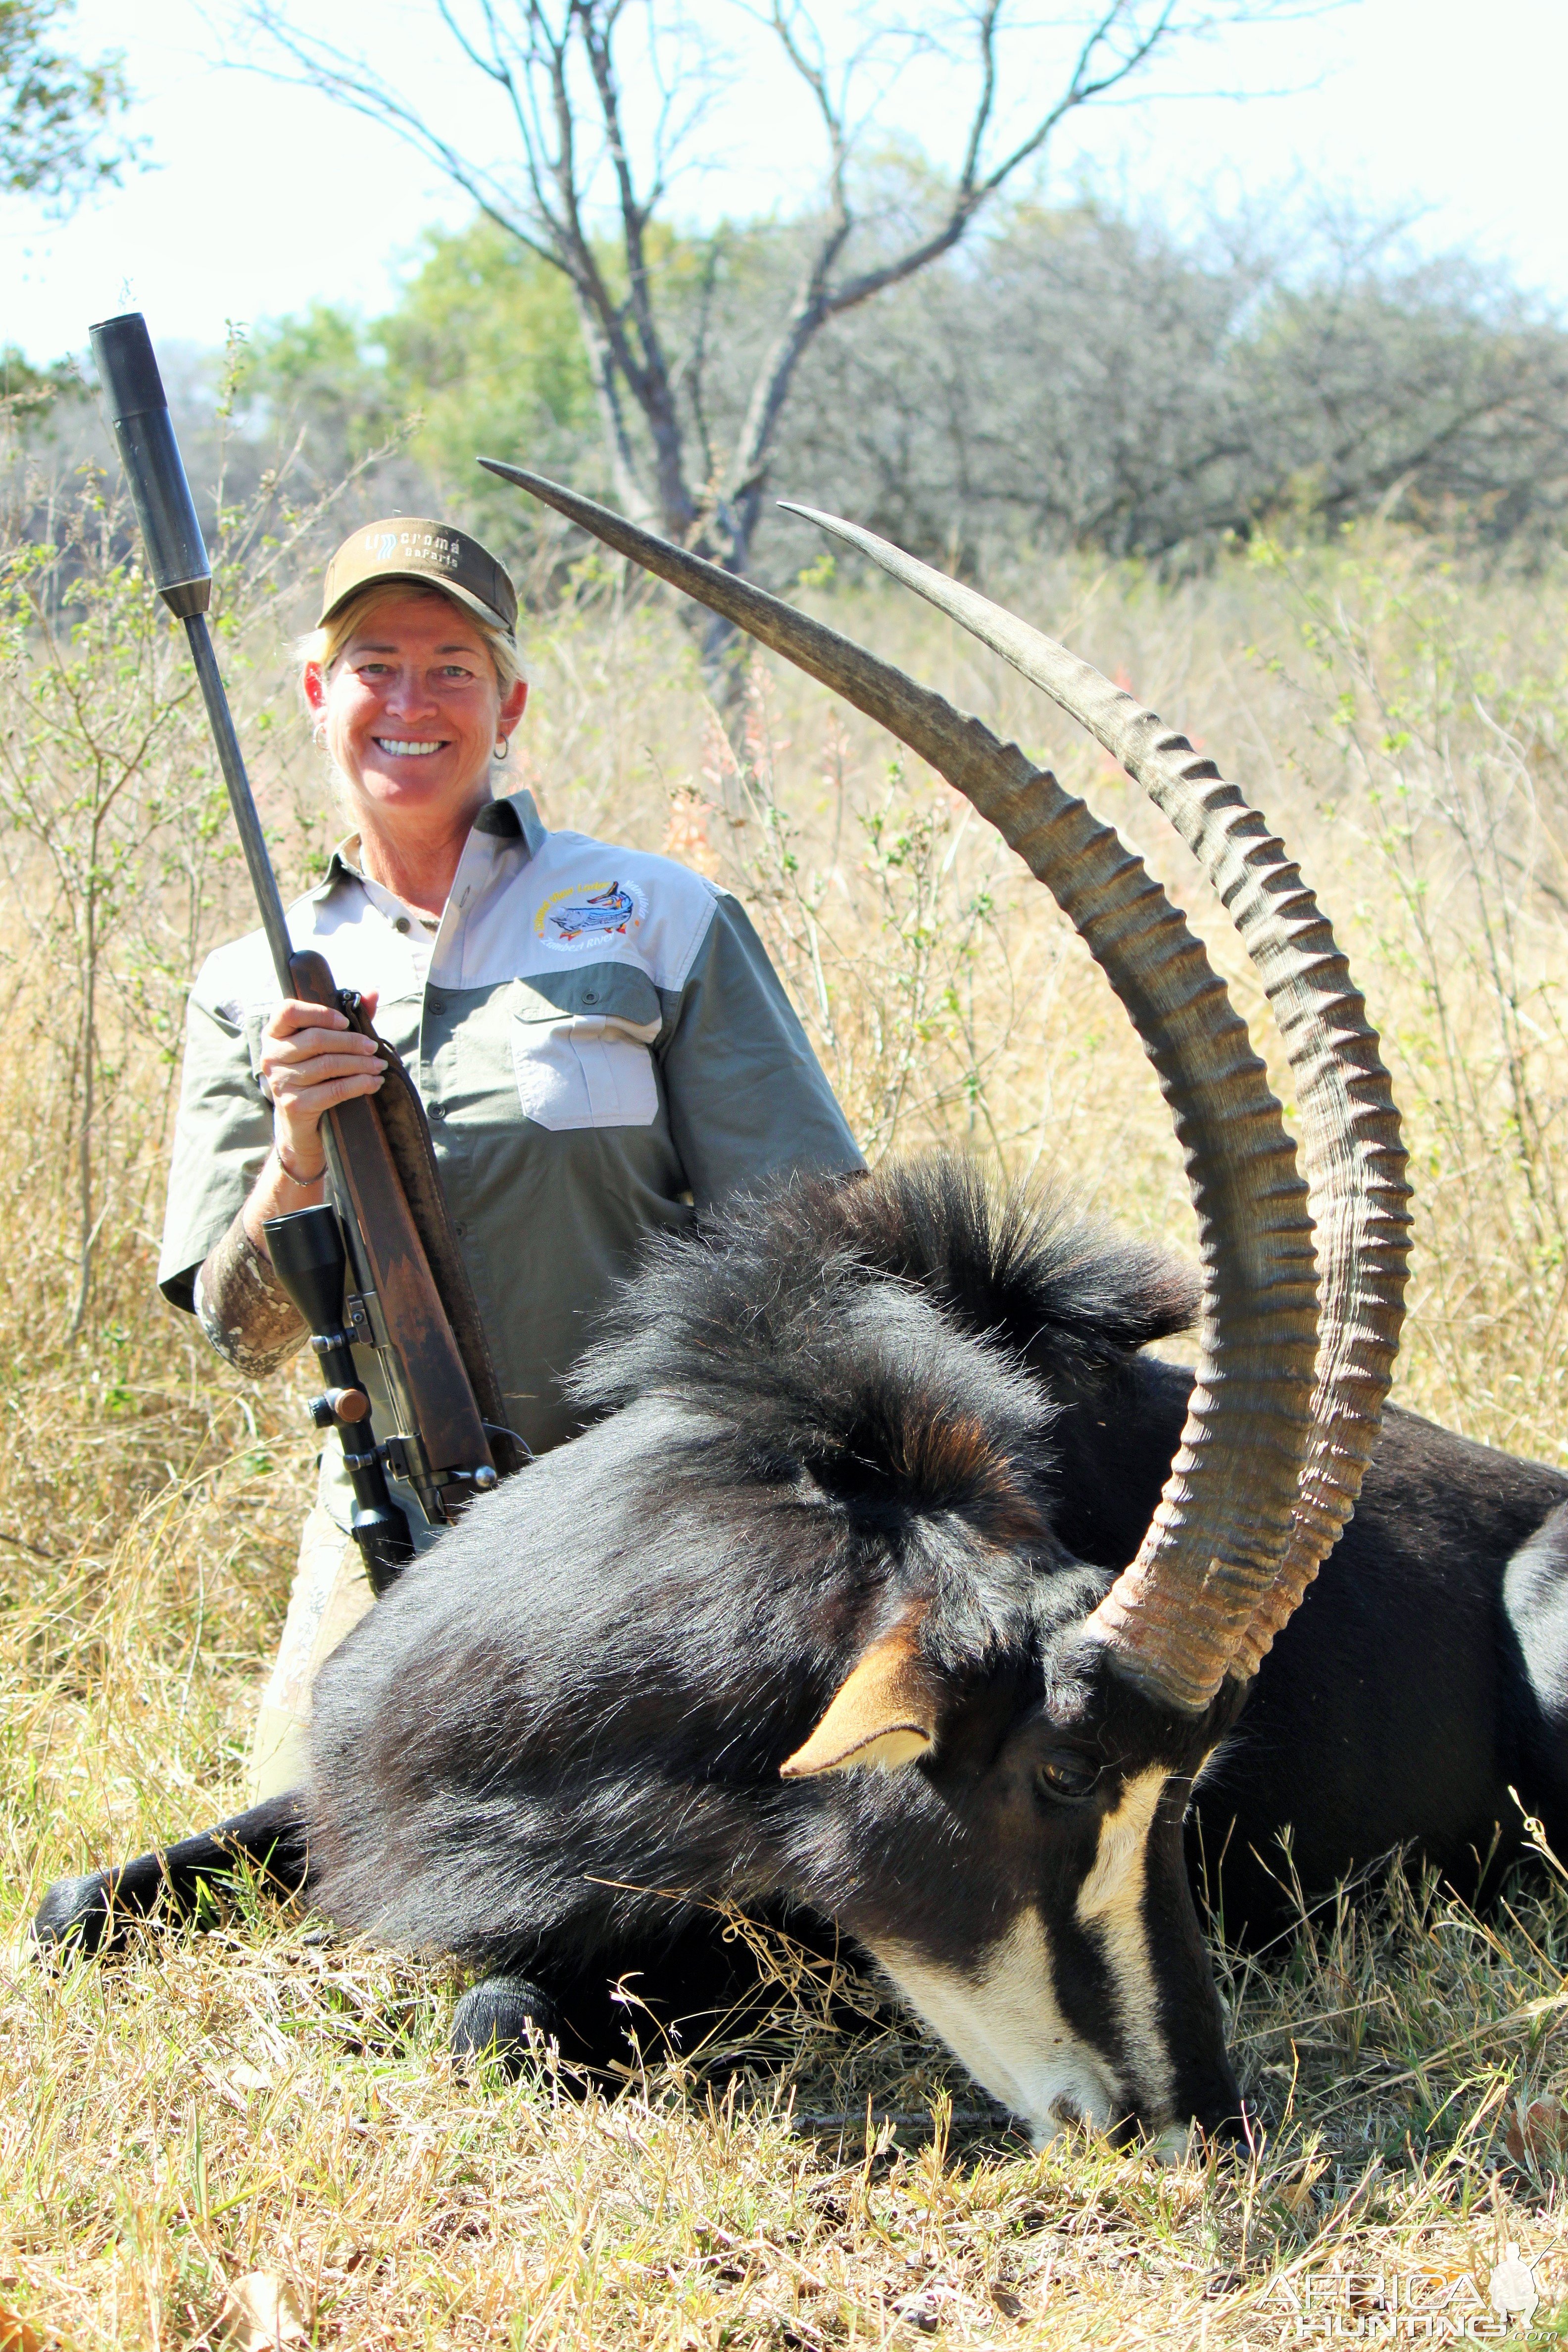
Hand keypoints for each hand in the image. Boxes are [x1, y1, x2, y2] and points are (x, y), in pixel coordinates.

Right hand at [261, 990, 384, 1181]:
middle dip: (351, 1042)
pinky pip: (333, 1090)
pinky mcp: (295, 1104)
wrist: (300, 1126)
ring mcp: (281, 1081)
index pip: (288, 1010)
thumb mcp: (326, 1046)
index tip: (345, 1021)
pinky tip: (374, 1083)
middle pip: (316, 1039)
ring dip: (360, 1065)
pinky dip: (359, 1085)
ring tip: (379, 1066)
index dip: (319, 1012)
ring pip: (328, 1065)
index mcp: (275, 1033)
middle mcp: (272, 1055)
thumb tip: (373, 992)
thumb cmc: (315, 1077)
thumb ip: (347, 1019)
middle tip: (374, 1047)